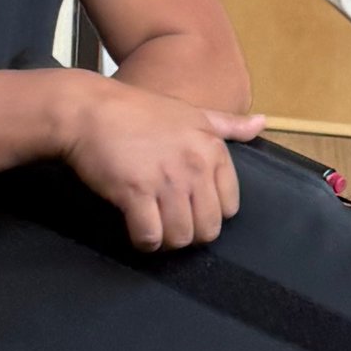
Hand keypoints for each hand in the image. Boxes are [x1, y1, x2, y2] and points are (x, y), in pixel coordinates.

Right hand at [62, 75, 260, 250]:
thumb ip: (228, 124)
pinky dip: (143, 241)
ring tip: (153, 227)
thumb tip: (262, 122)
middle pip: (208, 229)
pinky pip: (150, 236)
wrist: (88, 109)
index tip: (189, 207)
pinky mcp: (136, 192)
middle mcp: (195, 166)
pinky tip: (135, 229)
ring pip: (181, 237)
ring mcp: (166, 180)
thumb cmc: (138, 111)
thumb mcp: (191, 112)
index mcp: (213, 149)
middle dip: (189, 234)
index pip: (230, 208)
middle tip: (169, 223)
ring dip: (165, 240)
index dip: (208, 213)